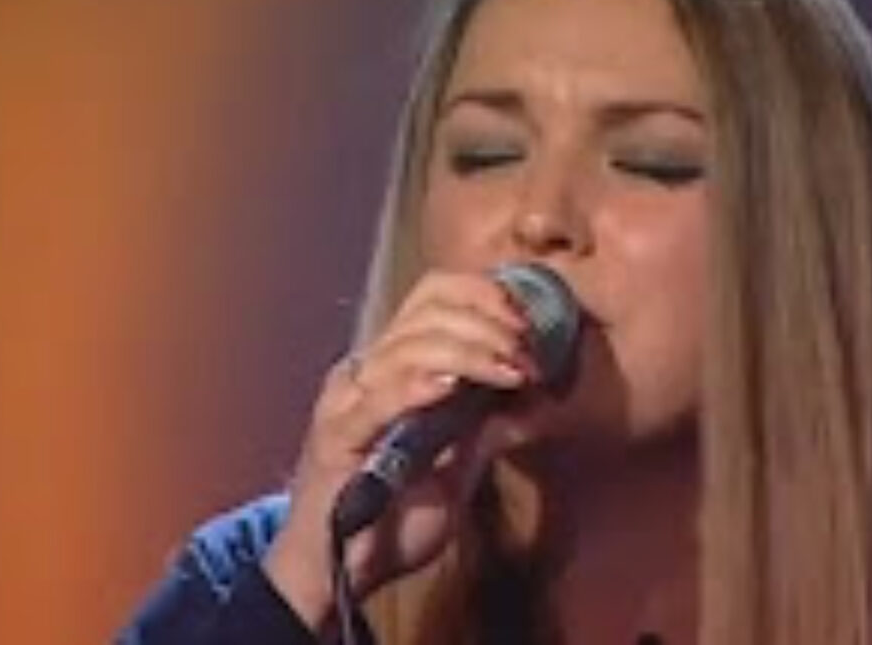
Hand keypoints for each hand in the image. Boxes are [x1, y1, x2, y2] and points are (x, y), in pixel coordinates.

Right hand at [262, 270, 539, 631]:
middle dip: (487, 324)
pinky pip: (378, 398)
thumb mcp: (454, 471)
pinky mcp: (336, 435)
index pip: (431, 298)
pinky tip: (453, 386)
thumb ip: (486, 431)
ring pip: (409, 347)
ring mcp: (346, 400)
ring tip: (511, 371)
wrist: (334, 575)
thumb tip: (538, 403)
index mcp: (389, 369)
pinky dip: (419, 386)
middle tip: (527, 354)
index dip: (483, 296)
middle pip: (425, 312)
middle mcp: (364, 372)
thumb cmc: (388, 522)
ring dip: (470, 352)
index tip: (527, 323)